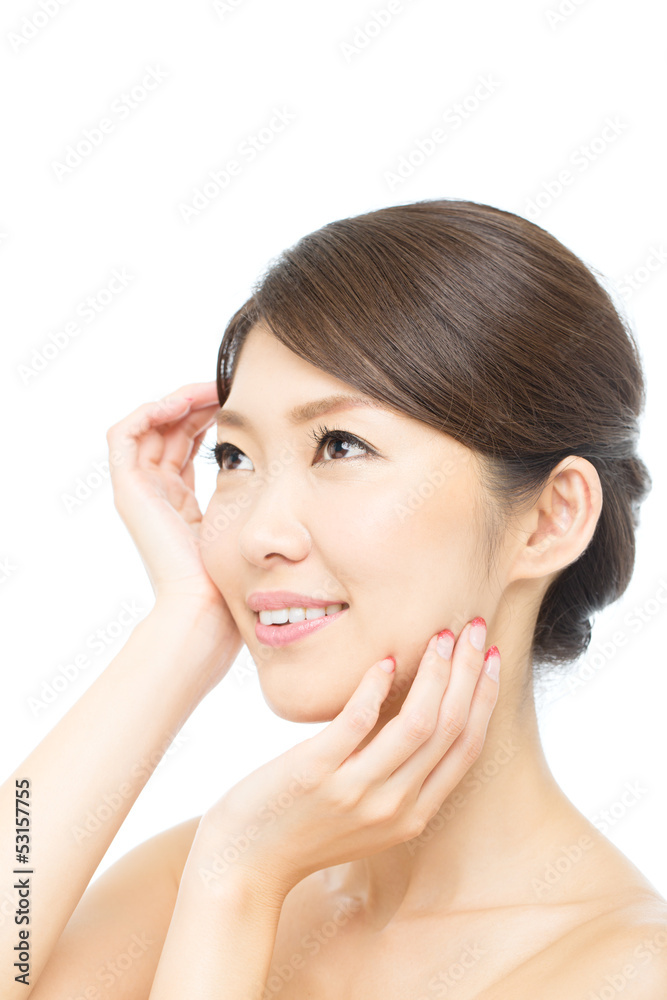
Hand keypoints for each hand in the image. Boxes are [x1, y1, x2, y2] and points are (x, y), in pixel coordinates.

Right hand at [106, 381, 239, 630]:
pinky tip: (183, 403)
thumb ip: (250, 496)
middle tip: (226, 384)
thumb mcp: (244, 524)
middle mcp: (156, 493)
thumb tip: (281, 477)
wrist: (204, 608)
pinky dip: (148, 411)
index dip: (209, 414)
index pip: (187, 441)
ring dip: (177, 400)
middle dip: (196, 401)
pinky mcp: (128, 491)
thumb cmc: (230, 578)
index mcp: (180, 501)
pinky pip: (123, 434)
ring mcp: (139, 492)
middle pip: (169, 427)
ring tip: (208, 389)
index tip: (239, 399)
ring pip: (147, 424)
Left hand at [199, 618, 499, 897]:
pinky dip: (374, 687)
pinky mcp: (314, 774)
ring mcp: (354, 792)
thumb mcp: (365, 814)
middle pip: (449, 729)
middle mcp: (393, 807)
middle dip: (468, 673)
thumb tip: (415, 714)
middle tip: (474, 628)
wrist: (245, 865)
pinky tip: (384, 661)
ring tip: (439, 636)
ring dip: (434, 674)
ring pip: (415, 725)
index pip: (466, 749)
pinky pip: (356, 722)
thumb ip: (394, 777)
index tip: (491, 658)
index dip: (484, 699)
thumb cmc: (302, 829)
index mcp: (412, 816)